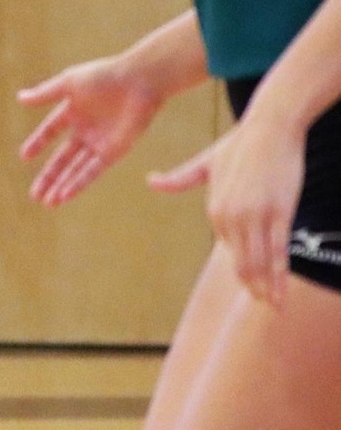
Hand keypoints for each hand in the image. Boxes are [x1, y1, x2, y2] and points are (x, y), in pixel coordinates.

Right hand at [18, 55, 168, 205]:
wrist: (139, 81)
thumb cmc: (104, 76)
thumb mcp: (69, 83)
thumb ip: (45, 94)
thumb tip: (20, 98)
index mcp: (74, 111)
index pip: (51, 131)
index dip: (38, 143)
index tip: (24, 157)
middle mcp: (86, 130)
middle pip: (63, 159)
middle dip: (49, 177)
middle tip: (34, 196)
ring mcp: (100, 143)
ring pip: (76, 169)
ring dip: (62, 186)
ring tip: (48, 203)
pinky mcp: (114, 151)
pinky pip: (93, 171)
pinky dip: (79, 183)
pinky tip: (65, 195)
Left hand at [149, 116, 304, 306]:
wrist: (269, 125)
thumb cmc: (240, 143)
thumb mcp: (205, 162)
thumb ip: (180, 178)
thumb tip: (150, 181)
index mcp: (214, 208)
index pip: (227, 245)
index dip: (241, 260)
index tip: (251, 279)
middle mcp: (230, 216)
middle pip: (241, 260)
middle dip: (252, 284)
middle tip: (261, 303)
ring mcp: (255, 215)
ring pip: (258, 261)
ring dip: (266, 286)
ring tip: (272, 305)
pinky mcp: (279, 212)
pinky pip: (278, 251)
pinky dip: (279, 274)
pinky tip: (280, 291)